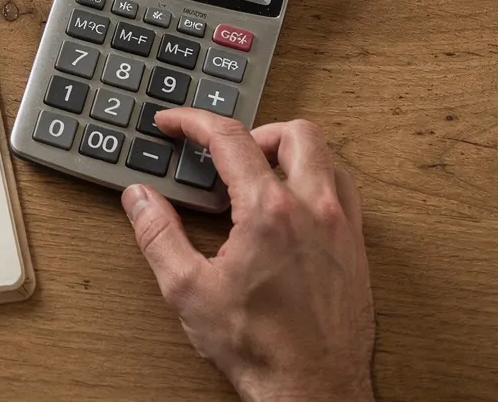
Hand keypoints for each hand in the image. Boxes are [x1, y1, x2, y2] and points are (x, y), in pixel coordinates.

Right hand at [124, 109, 374, 401]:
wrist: (312, 388)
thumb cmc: (261, 347)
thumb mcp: (188, 290)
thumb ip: (158, 234)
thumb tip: (140, 199)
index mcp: (269, 212)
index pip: (230, 138)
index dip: (194, 122)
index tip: (175, 123)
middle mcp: (315, 209)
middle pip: (294, 132)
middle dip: (254, 130)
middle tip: (225, 151)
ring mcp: (343, 227)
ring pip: (326, 156)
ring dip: (290, 151)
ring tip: (258, 171)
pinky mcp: (357, 248)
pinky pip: (344, 189)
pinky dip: (316, 180)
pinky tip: (293, 203)